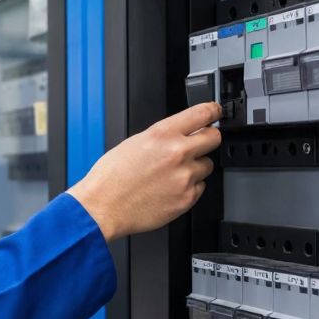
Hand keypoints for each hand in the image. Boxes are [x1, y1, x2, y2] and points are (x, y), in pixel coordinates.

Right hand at [67, 101, 220, 240]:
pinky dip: (189, 187)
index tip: (215, 112)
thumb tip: (181, 133)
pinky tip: (169, 188)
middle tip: (199, 144)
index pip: (202, 113)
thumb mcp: (134, 142)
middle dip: (208, 139)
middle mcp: (178, 153)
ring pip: (207, 166)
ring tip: (172, 174)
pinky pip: (200, 187)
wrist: (103, 207)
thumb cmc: (111, 177)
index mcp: (163, 134)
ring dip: (195, 167)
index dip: (213, 111)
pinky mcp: (187, 198)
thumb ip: (163, 136)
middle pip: (214, 138)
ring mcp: (185, 177)